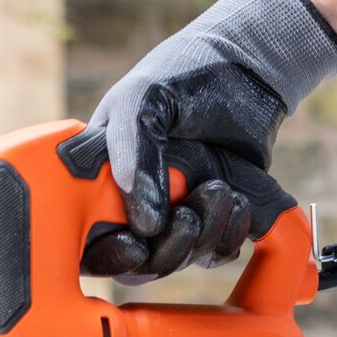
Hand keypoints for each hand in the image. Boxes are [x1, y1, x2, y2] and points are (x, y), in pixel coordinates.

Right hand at [82, 0, 336, 284]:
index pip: (89, 242)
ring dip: (204, 235)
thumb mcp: (143, 102)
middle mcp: (132, 207)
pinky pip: (215, 253)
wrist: (247, 71)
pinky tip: (236, 200)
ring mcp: (172, 217)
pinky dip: (228, 236)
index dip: (108, 255)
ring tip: (219, 189)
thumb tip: (147, 225)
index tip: (135, 245)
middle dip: (167, 250)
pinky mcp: (210, 223)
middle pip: (137, 266)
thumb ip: (134, 155)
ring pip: (180, 260)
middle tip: (189, 215)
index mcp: (99, 181)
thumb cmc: (181, 78)